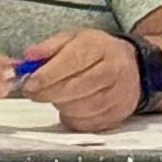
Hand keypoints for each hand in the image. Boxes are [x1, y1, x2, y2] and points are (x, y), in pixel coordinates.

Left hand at [15, 30, 141, 131]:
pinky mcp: (119, 113)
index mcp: (100, 47)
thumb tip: (29, 56)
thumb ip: (49, 47)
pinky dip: (72, 118)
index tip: (29, 84)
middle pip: (75, 88)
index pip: (71, 62)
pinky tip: (69, 107)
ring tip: (55, 96)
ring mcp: (119, 94)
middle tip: (33, 93)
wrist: (132, 66)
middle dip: (48, 93)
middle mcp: (114, 70)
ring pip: (80, 108)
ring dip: (60, 105)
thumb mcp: (72, 39)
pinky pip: (88, 123)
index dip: (47, 76)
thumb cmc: (96, 52)